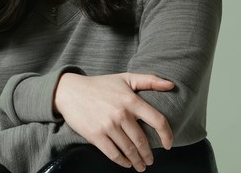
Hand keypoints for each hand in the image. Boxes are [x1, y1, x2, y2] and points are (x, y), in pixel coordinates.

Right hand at [53, 72, 173, 171]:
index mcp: (131, 100)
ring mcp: (108, 125)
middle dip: (149, 155)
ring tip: (141, 166)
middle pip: (142, 141)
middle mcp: (121, 114)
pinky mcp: (95, 135)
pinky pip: (113, 153)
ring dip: (137, 161)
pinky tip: (126, 163)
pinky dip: (122, 162)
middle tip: (150, 160)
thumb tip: (171, 85)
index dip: (167, 135)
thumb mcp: (125, 77)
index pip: (158, 120)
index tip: (168, 144)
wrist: (69, 91)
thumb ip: (149, 80)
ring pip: (129, 150)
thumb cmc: (100, 84)